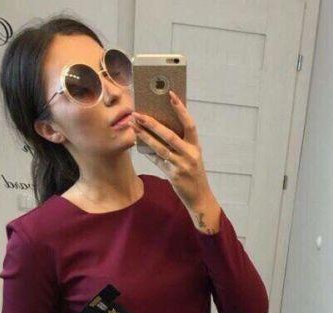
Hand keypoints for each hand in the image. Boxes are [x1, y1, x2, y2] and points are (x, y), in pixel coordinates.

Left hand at [129, 91, 211, 210]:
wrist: (199, 197)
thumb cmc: (193, 174)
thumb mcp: (191, 157)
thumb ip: (179, 144)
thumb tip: (159, 128)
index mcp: (195, 146)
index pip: (189, 124)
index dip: (181, 109)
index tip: (171, 95)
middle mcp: (190, 155)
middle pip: (170, 135)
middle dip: (152, 123)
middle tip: (138, 113)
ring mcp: (182, 165)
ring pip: (160, 148)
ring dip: (145, 136)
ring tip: (133, 126)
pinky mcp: (174, 175)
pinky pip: (157, 160)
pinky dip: (147, 151)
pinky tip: (137, 143)